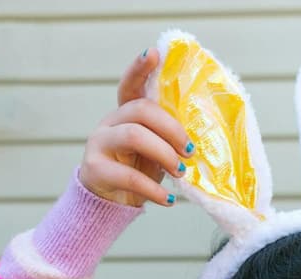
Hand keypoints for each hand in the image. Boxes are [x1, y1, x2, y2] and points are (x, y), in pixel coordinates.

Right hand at [78, 49, 193, 206]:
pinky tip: (168, 199)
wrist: (111, 203)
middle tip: (190, 152)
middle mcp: (110, 122)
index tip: (154, 53)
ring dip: (164, 154)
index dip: (140, 68)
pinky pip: (127, 175)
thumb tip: (205, 136)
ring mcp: (99, 143)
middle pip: (141, 110)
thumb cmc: (140, 170)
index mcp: (126, 113)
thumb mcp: (157, 149)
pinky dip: (153, 189)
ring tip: (180, 173)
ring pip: (133, 135)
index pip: (132, 84)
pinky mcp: (95, 169)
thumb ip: (169, 136)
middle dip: (172, 129)